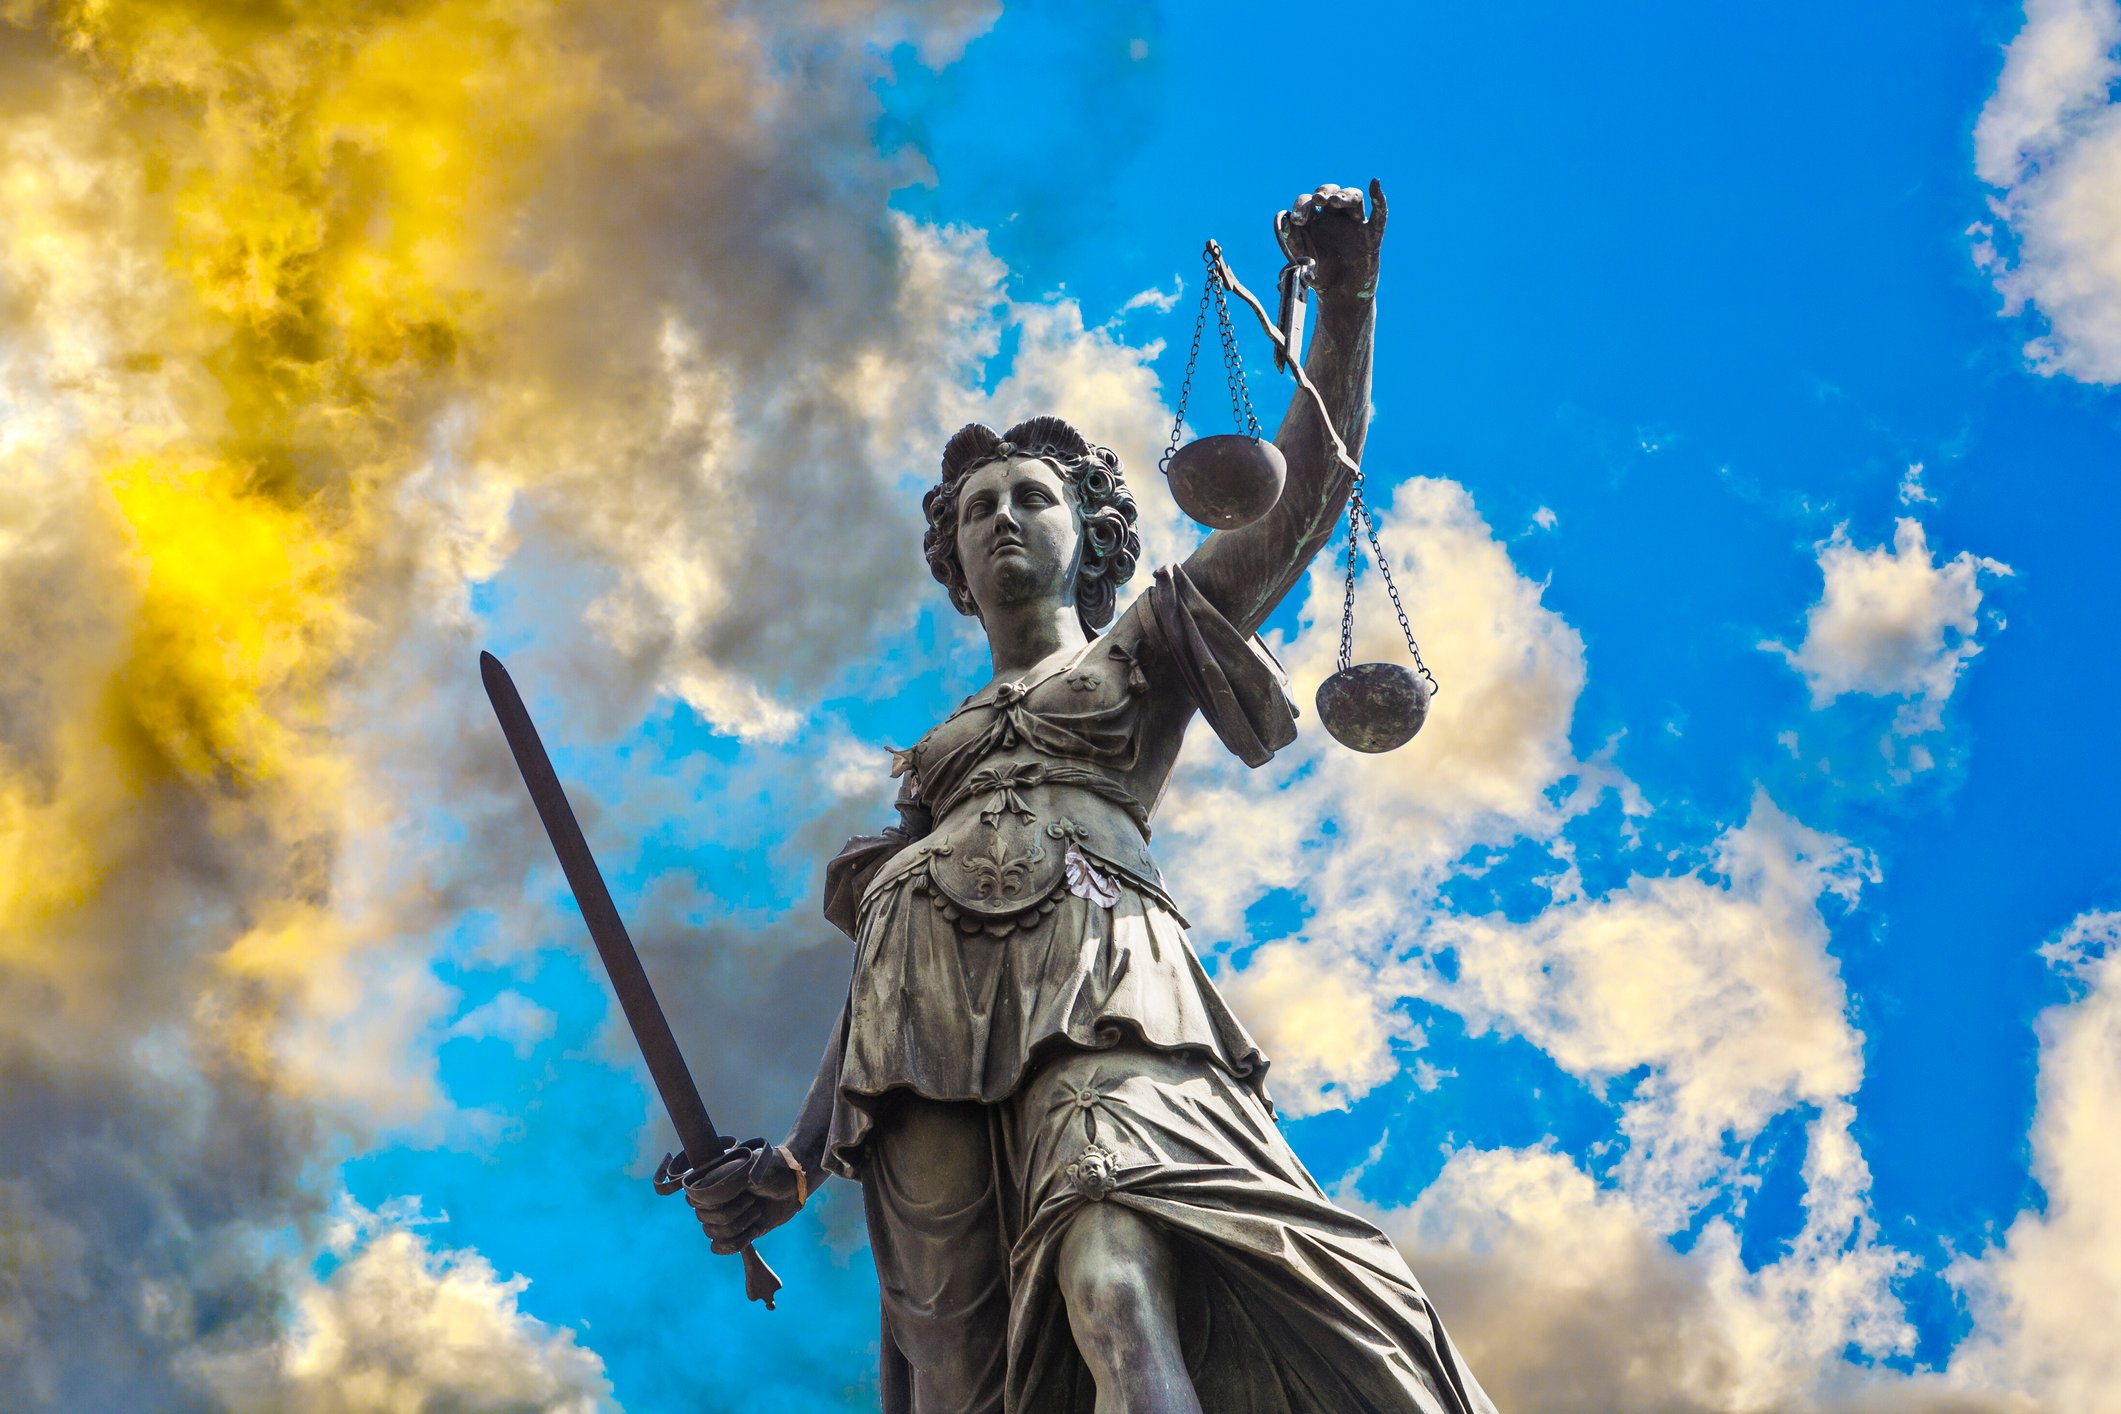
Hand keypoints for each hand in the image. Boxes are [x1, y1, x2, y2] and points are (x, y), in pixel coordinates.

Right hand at [659, 1139, 808, 1254]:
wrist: (795, 1185)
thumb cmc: (773, 1170)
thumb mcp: (750, 1170)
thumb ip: (722, 1183)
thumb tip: (693, 1199)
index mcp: (712, 1179)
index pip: (693, 1199)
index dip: (714, 1202)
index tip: (739, 1191)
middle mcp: (714, 1198)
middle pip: (703, 1219)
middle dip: (731, 1214)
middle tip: (753, 1200)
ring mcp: (725, 1215)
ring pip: (712, 1234)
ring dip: (738, 1227)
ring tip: (757, 1211)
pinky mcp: (737, 1231)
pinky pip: (720, 1247)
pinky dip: (736, 1244)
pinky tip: (753, 1231)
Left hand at [1282, 179, 1386, 300]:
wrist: (1340, 296)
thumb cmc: (1319, 275)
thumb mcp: (1302, 260)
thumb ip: (1292, 241)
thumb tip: (1283, 219)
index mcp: (1314, 220)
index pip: (1307, 202)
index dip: (1302, 206)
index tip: (1298, 220)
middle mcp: (1333, 217)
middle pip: (1329, 192)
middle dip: (1323, 192)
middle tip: (1317, 200)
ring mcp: (1353, 224)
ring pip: (1353, 197)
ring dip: (1344, 195)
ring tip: (1335, 201)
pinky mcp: (1371, 235)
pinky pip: (1379, 214)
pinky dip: (1379, 198)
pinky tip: (1375, 183)